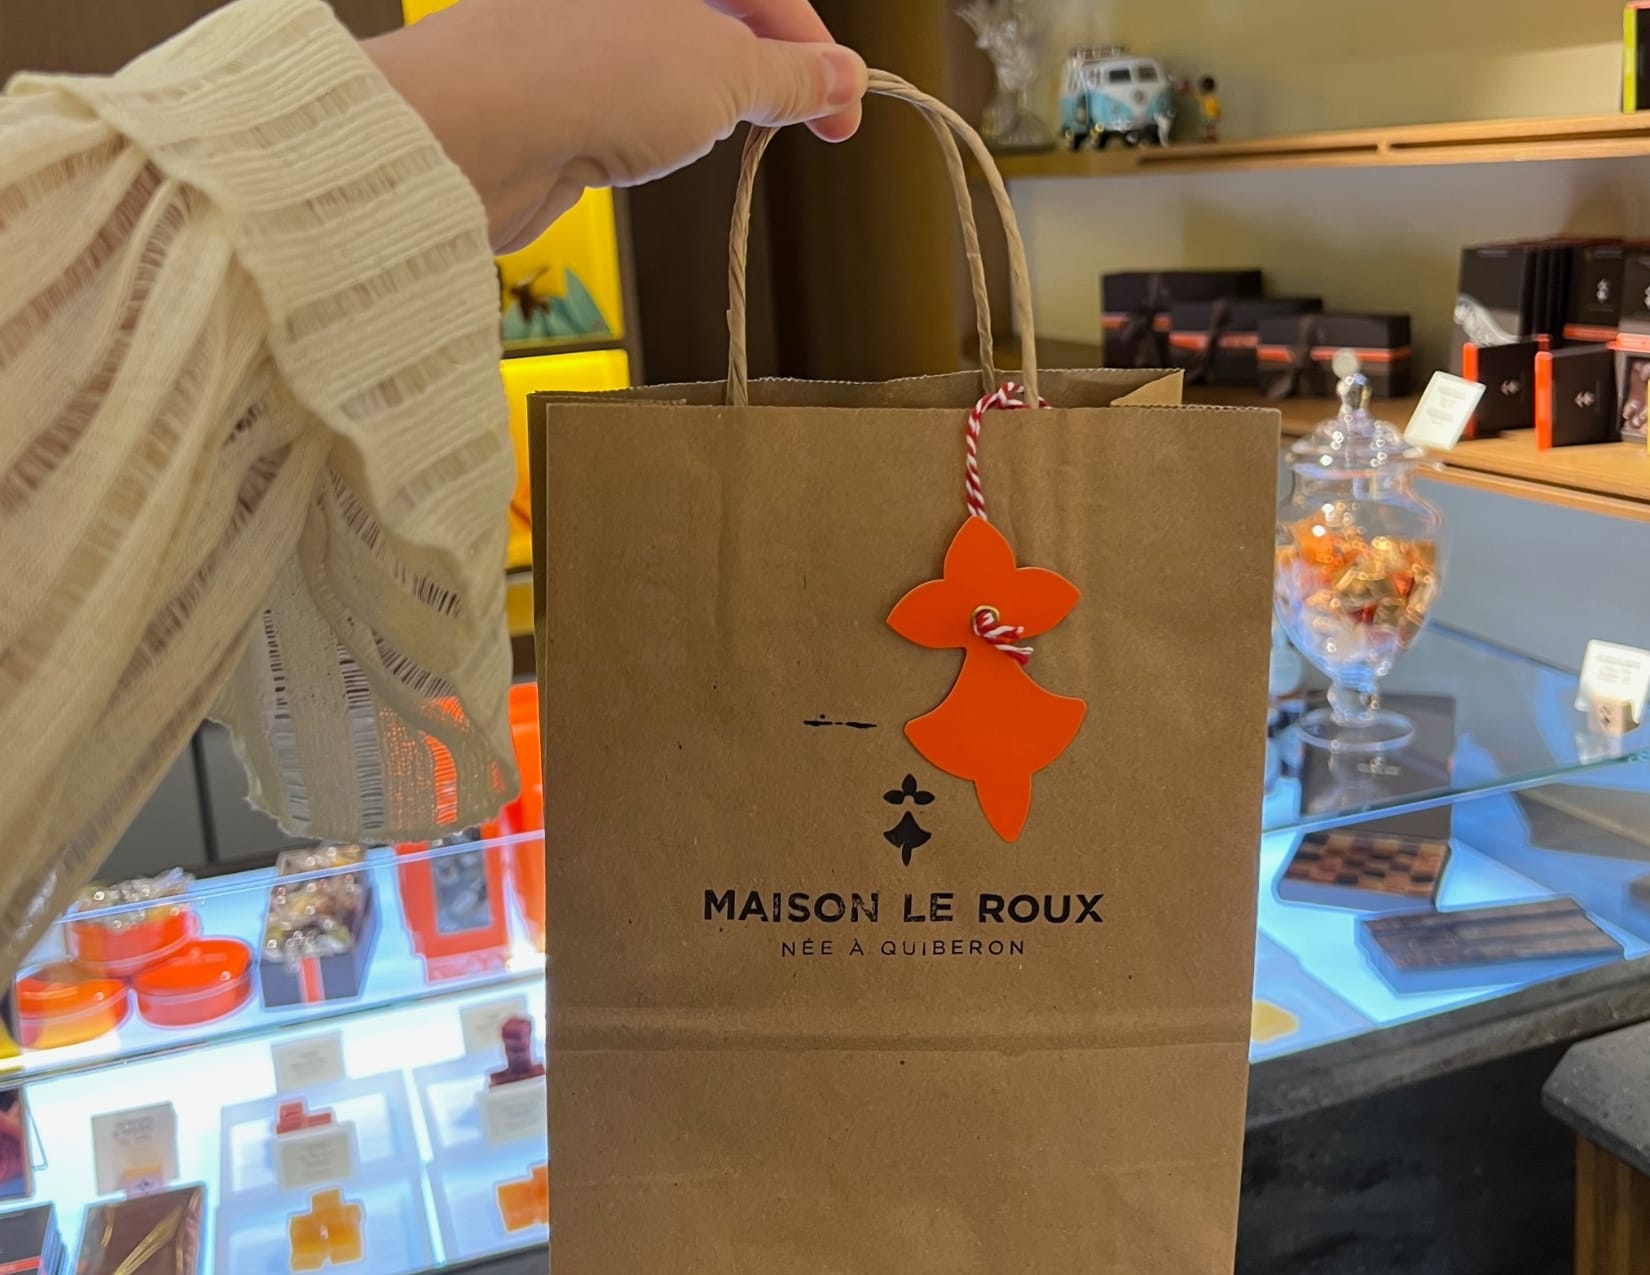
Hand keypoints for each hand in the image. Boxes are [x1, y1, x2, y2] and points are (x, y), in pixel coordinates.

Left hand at [365, 0, 868, 251]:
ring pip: (673, 59)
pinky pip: (629, 97)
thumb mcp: (727, 72)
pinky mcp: (554, 83)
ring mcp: (580, 29)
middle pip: (720, 16)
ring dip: (713, 102)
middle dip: (769, 70)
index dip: (813, 46)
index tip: (843, 104)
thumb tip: (837, 76)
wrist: (480, 133)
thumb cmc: (587, 72)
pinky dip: (659, 126)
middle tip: (808, 124)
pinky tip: (660, 152)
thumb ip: (789, 74)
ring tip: (730, 135)